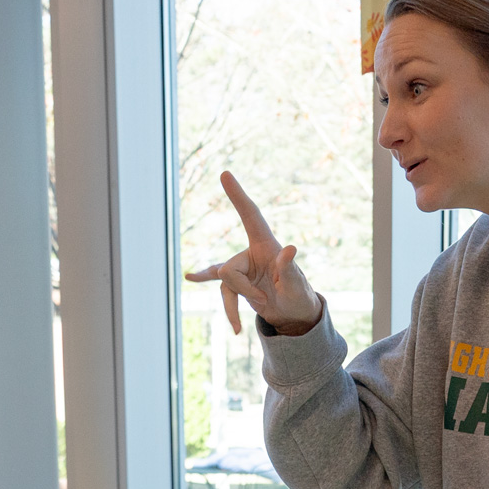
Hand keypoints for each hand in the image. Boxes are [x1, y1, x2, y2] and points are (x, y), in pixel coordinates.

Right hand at [183, 171, 324, 333]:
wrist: (293, 314)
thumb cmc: (298, 296)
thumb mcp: (296, 285)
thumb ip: (289, 269)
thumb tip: (290, 248)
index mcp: (266, 245)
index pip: (250, 215)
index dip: (237, 195)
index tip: (225, 174)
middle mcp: (250, 253)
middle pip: (228, 269)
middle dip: (243, 290)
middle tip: (266, 298)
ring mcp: (241, 268)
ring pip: (224, 283)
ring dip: (237, 304)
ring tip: (261, 307)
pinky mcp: (236, 283)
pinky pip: (223, 292)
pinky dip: (225, 307)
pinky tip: (190, 278)